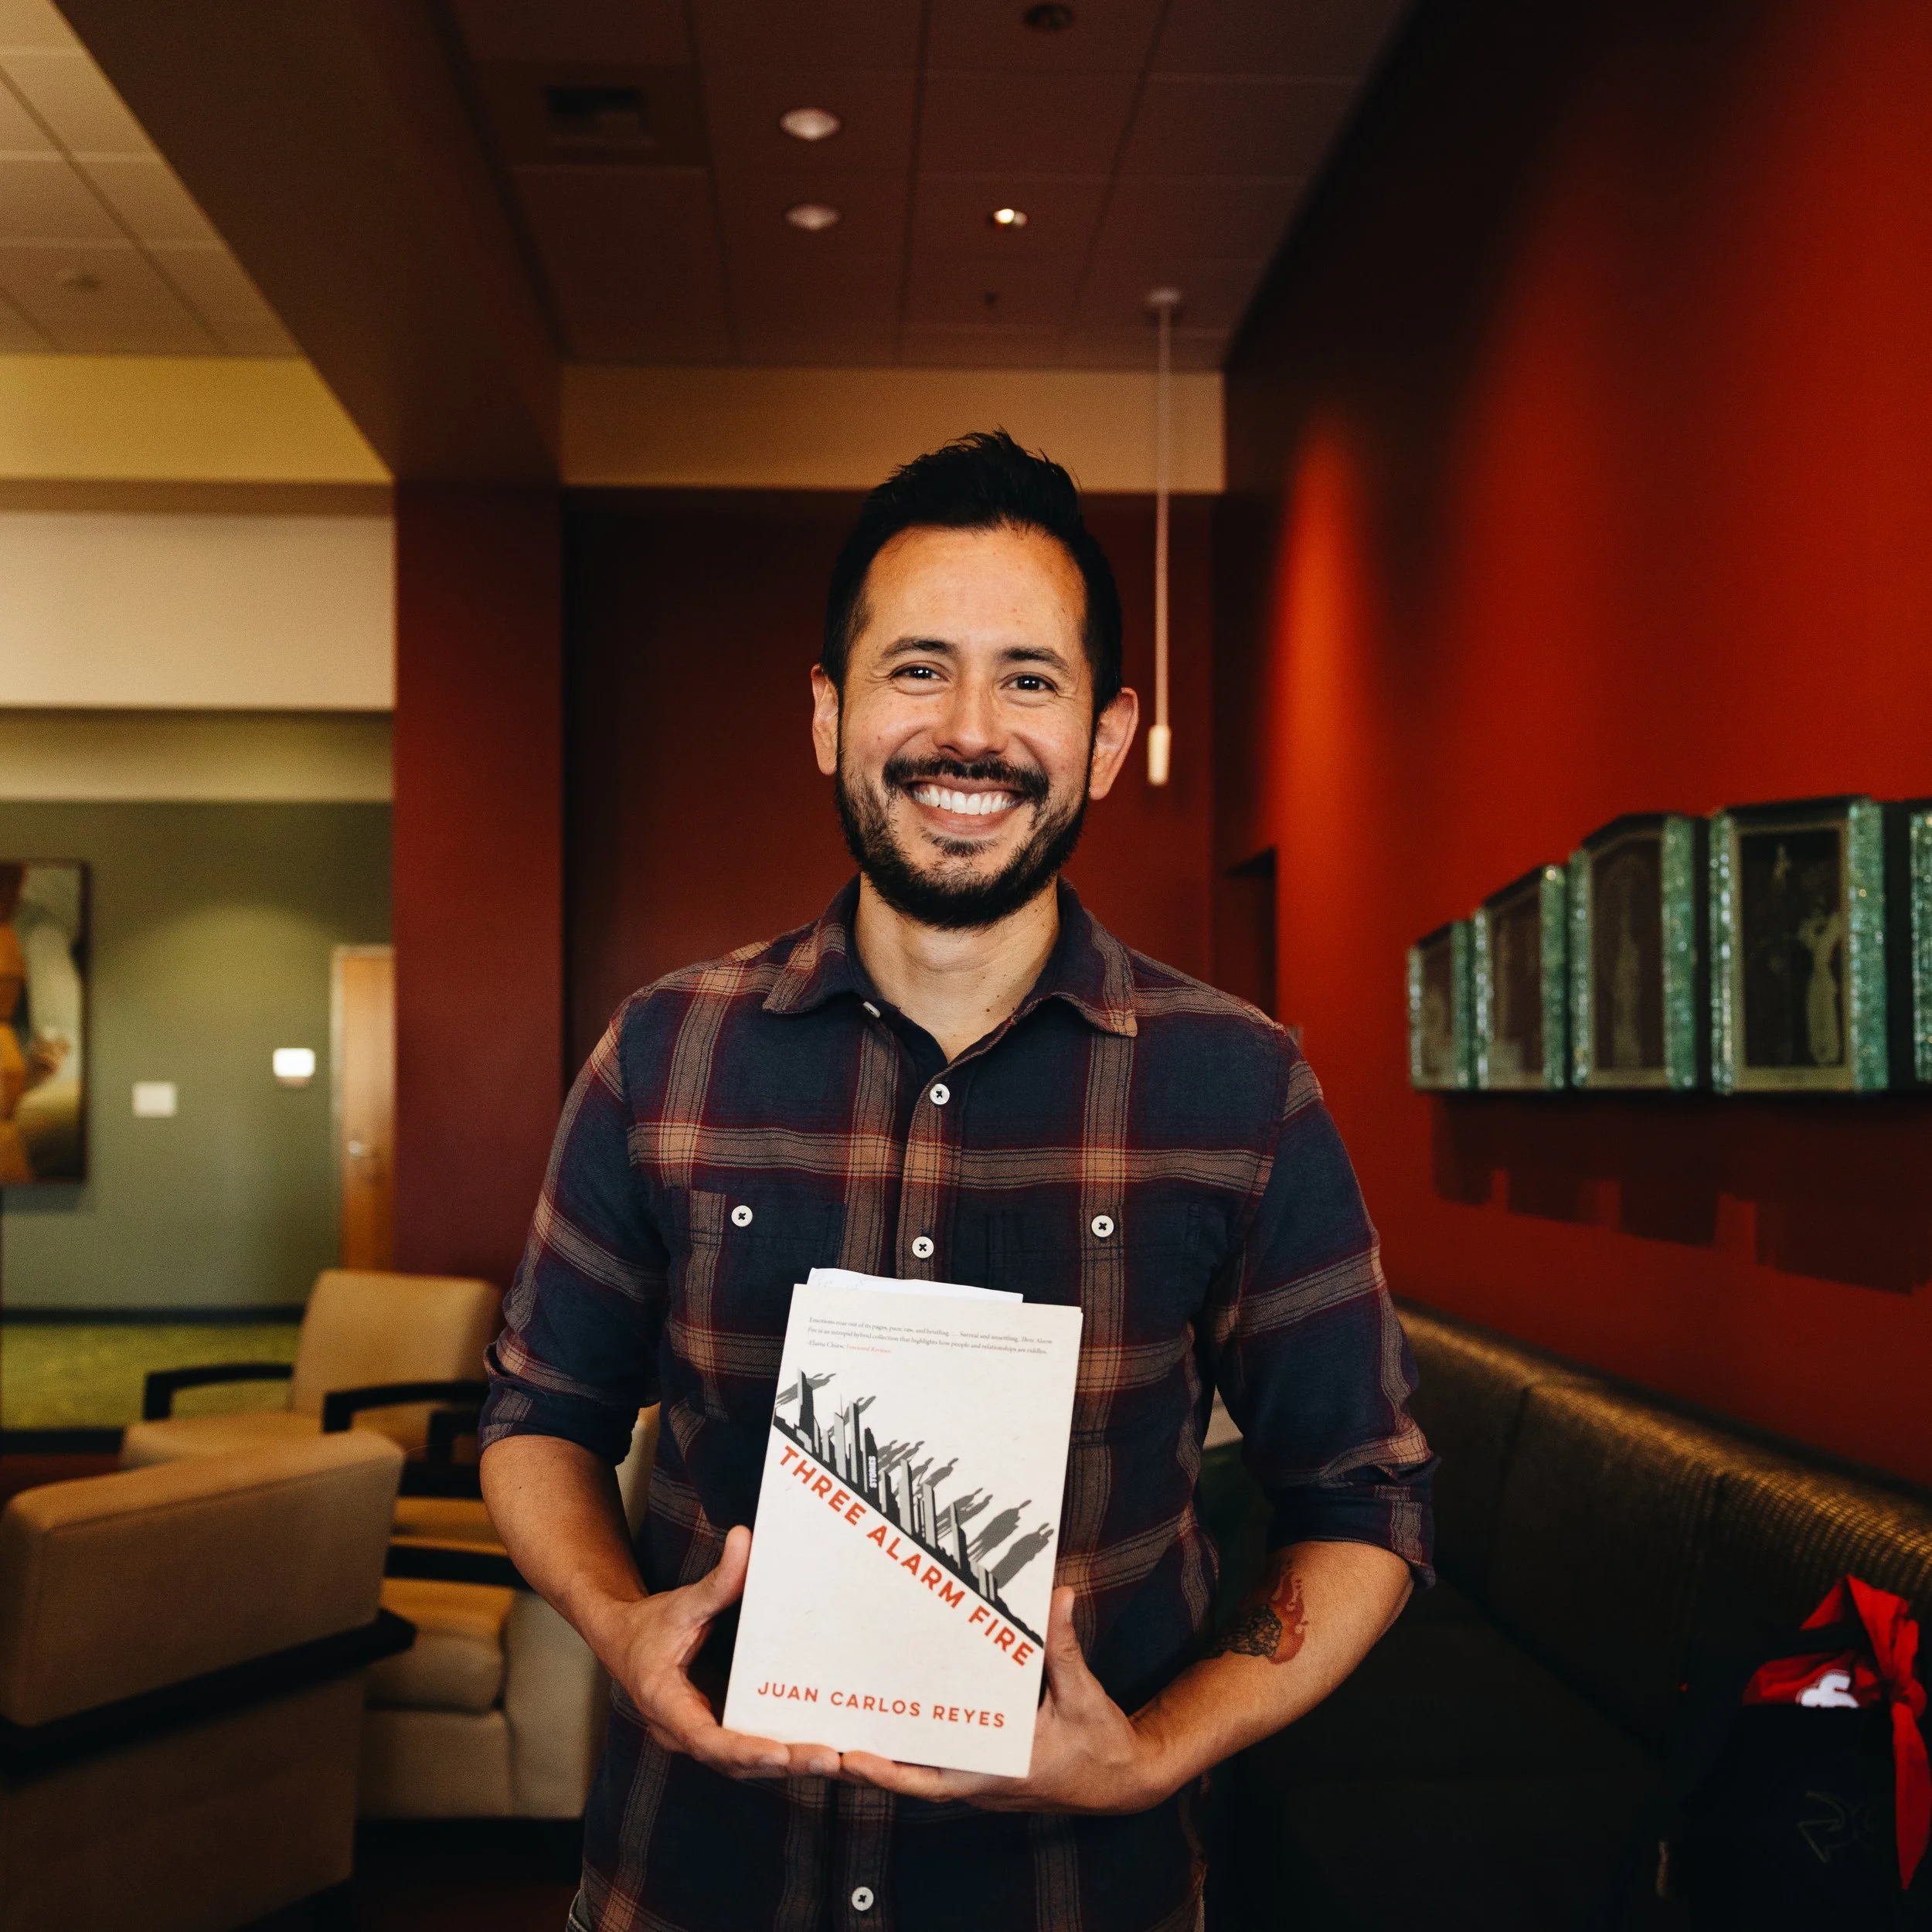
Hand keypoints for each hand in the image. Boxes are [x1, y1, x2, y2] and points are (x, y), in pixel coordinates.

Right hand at [607, 1524, 840, 1781]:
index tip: (778, 1753)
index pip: (704, 1738)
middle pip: (735, 1762)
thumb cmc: (651, 1626)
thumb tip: (744, 1537)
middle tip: (829, 1759)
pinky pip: (752, 1753)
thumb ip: (716, 1580)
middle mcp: (684, 1734)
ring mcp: (703, 1738)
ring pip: (747, 1765)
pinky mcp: (720, 1733)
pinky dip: (784, 1756)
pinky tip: (825, 1753)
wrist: (625, 1644)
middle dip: (782, 1763)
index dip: (742, 1749)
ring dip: (789, 1766)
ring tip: (837, 1762)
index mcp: (667, 1706)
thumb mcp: (682, 1603)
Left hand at [841, 1587, 1167, 1814]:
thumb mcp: (1083, 1696)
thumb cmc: (1102, 1744)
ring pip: (923, 1767)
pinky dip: (917, 1741)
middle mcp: (981, 1780)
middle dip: (869, 1757)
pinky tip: (898, 1709)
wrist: (1124, 1779)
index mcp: (998, 1770)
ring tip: (847, 1714)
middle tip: (823, 1731)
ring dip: (889, 1748)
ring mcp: (981, 1778)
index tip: (849, 1756)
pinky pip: (942, 1757)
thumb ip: (1065, 1648)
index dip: (887, 1772)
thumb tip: (1058, 1596)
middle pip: (912, 1774)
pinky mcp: (987, 1768)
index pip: (930, 1779)